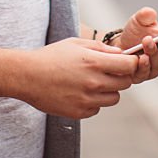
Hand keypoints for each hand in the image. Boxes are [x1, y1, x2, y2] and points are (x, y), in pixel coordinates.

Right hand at [18, 38, 137, 118]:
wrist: (27, 76)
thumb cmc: (51, 57)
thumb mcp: (76, 44)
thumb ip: (101, 48)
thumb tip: (120, 54)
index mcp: (94, 62)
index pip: (129, 66)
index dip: (131, 63)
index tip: (126, 62)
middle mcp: (93, 82)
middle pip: (125, 83)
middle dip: (121, 76)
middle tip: (109, 71)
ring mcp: (87, 99)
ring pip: (114, 98)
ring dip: (109, 90)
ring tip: (93, 82)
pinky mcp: (79, 112)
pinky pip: (98, 108)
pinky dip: (94, 101)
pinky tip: (80, 92)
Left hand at [117, 7, 157, 83]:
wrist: (118, 45)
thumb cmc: (135, 33)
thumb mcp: (139, 20)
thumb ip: (145, 15)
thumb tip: (149, 12)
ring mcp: (155, 67)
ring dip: (155, 52)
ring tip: (148, 41)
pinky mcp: (141, 75)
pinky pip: (145, 72)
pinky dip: (144, 65)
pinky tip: (142, 57)